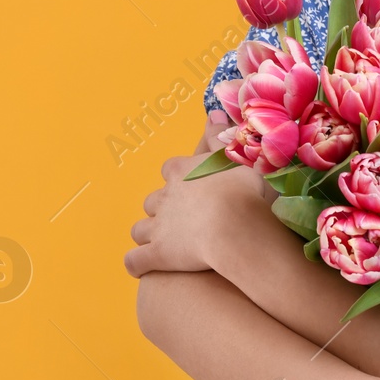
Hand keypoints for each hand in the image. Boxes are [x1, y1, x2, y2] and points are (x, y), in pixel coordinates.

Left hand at [123, 113, 274, 277]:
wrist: (235, 227)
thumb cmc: (244, 191)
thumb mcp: (236, 157)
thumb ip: (220, 136)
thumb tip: (211, 111)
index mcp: (181, 171)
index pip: (169, 170)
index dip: (177, 179)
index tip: (190, 186)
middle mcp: (164, 197)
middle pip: (152, 201)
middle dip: (161, 209)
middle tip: (182, 219)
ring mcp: (158, 227)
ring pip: (140, 230)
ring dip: (147, 235)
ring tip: (162, 243)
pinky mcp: (157, 255)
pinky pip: (136, 261)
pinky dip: (136, 264)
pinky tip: (142, 267)